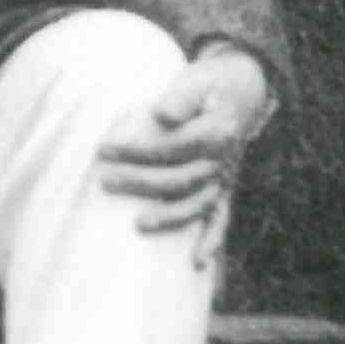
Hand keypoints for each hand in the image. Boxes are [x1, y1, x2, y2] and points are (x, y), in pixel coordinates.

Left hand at [97, 44, 274, 257]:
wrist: (241, 91)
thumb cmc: (208, 85)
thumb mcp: (195, 80)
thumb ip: (179, 98)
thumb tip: (161, 115)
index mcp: (218, 132)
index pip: (174, 147)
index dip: (139, 150)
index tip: (104, 149)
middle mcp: (224, 160)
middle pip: (181, 178)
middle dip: (141, 182)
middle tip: (103, 180)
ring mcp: (225, 177)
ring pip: (198, 204)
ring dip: (169, 217)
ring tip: (137, 224)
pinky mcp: (223, 188)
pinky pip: (221, 218)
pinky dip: (212, 241)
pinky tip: (197, 263)